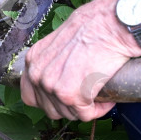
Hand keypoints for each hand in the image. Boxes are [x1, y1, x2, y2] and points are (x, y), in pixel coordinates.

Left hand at [20, 0, 140, 120]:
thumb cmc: (92, 27)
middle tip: (86, 96)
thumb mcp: (60, 42)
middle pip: (50, 109)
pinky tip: (105, 98)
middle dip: (70, 107)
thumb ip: (52, 62)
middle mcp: (38, 75)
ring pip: (69, 114)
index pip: (30, 96)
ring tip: (97, 94)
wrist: (110, 25)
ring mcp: (53, 87)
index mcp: (34, 60)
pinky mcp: (72, 96)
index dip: (49, 101)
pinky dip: (99, 109)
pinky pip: (86, 115)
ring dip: (85, 108)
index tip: (64, 99)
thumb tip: (58, 78)